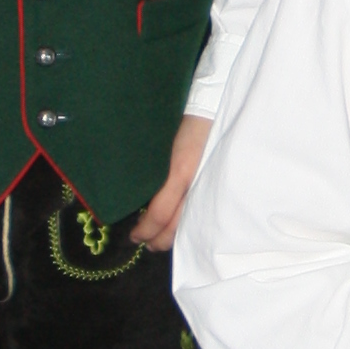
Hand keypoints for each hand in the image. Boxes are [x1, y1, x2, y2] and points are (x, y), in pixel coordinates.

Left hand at [129, 111, 211, 251]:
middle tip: (146, 244)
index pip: (159, 215)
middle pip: (175, 227)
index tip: (135, 236)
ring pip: (190, 223)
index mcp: (177, 173)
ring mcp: (206, 184)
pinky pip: (200, 210)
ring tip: (161, 239)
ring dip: (174, 236)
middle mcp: (194, 183)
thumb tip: (138, 194)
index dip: (145, 231)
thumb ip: (151, 170)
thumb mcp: (160, 147)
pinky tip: (181, 225)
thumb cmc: (182, 121)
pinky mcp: (214, 182)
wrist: (212, 105)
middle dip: (158, 240)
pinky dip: (188, 222)